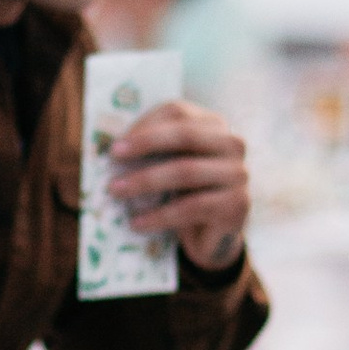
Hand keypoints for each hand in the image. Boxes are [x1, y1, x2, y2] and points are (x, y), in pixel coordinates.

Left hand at [108, 100, 248, 273]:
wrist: (211, 238)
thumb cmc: (183, 195)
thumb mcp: (167, 167)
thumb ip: (150, 152)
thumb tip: (110, 147)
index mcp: (213, 125)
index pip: (178, 112)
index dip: (145, 124)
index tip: (116, 142)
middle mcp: (232, 144)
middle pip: (185, 135)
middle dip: (145, 145)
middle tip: (113, 159)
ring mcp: (238, 173)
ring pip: (186, 171)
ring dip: (145, 181)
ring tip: (116, 191)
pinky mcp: (237, 204)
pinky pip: (192, 207)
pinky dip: (160, 215)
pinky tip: (136, 223)